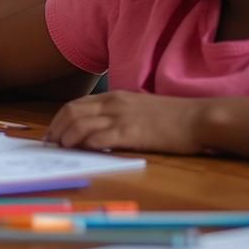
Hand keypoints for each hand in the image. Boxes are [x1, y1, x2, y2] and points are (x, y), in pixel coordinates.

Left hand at [45, 91, 205, 153]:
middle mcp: (113, 104)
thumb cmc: (173, 117)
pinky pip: (98, 137)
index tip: (52, 134)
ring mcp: (121, 117)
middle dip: (55, 130)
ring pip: (79, 124)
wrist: (199, 118)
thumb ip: (117, 114)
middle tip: (50, 145)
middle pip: (70, 113)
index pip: (75, 105)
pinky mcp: (130, 133)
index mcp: (114, 97)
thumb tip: (96, 129)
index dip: (58, 120)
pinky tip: (81, 152)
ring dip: (66, 138)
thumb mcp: (139, 108)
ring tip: (61, 150)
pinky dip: (84, 144)